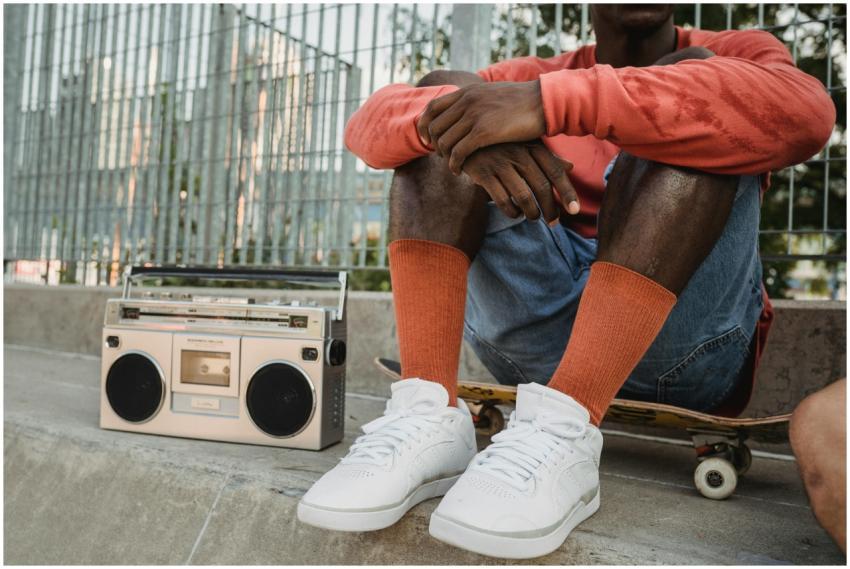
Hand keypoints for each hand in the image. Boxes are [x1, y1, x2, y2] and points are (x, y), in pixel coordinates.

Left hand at [418, 81, 546, 174]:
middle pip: (434, 127)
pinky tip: (459, 171)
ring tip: (453, 164)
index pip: (432, 108)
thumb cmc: (522, 102)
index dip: (425, 125)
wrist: (543, 102)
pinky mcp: (483, 132)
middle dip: (434, 144)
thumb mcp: (493, 94)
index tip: (428, 138)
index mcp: (467, 92)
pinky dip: (454, 164)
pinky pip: (458, 152)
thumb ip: (477, 100)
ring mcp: (474, 116)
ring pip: (444, 141)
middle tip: (442, 155)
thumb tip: (468, 108)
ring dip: (445, 157)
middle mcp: (466, 101)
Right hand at [460, 141, 579, 222]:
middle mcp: (518, 153)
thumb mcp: (525, 145)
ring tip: (533, 217)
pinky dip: (512, 211)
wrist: (466, 137)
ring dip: (531, 212)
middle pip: (542, 187)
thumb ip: (547, 157)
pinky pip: (502, 200)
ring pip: (523, 196)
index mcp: (532, 146)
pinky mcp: (483, 174)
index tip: (574, 211)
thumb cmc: (502, 143)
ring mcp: (500, 163)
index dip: (567, 192)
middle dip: (550, 209)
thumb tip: (570, 167)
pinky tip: (515, 213)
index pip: (556, 171)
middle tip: (553, 223)